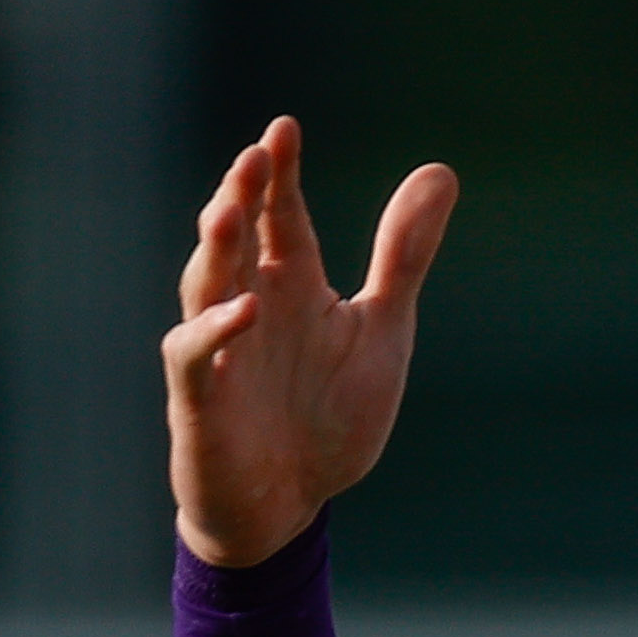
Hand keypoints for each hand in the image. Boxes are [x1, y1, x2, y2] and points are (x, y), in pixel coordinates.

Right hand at [163, 119, 458, 568]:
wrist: (289, 508)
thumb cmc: (328, 419)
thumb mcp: (381, 329)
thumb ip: (402, 255)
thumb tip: (440, 169)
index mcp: (290, 285)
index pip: (281, 216)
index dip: (280, 174)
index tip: (285, 128)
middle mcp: (249, 307)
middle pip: (237, 238)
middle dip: (242, 196)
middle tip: (255, 155)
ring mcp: (220, 351)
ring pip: (205, 285)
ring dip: (216, 249)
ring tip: (230, 208)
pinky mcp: (202, 401)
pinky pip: (197, 357)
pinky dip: (216, 332)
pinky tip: (245, 309)